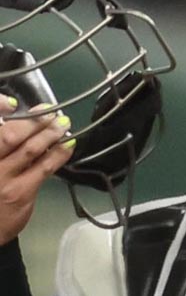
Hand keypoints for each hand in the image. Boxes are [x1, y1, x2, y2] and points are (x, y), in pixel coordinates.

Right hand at [0, 96, 75, 245]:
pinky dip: (59, 154)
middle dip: (32, 120)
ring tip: (63, 124)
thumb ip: (1, 150)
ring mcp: (3, 178)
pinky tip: (68, 146)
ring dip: (50, 133)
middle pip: (9, 134)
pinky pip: (44, 168)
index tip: (14, 104)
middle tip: (49, 111)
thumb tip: (19, 126)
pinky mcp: (21, 191)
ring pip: (30, 149)